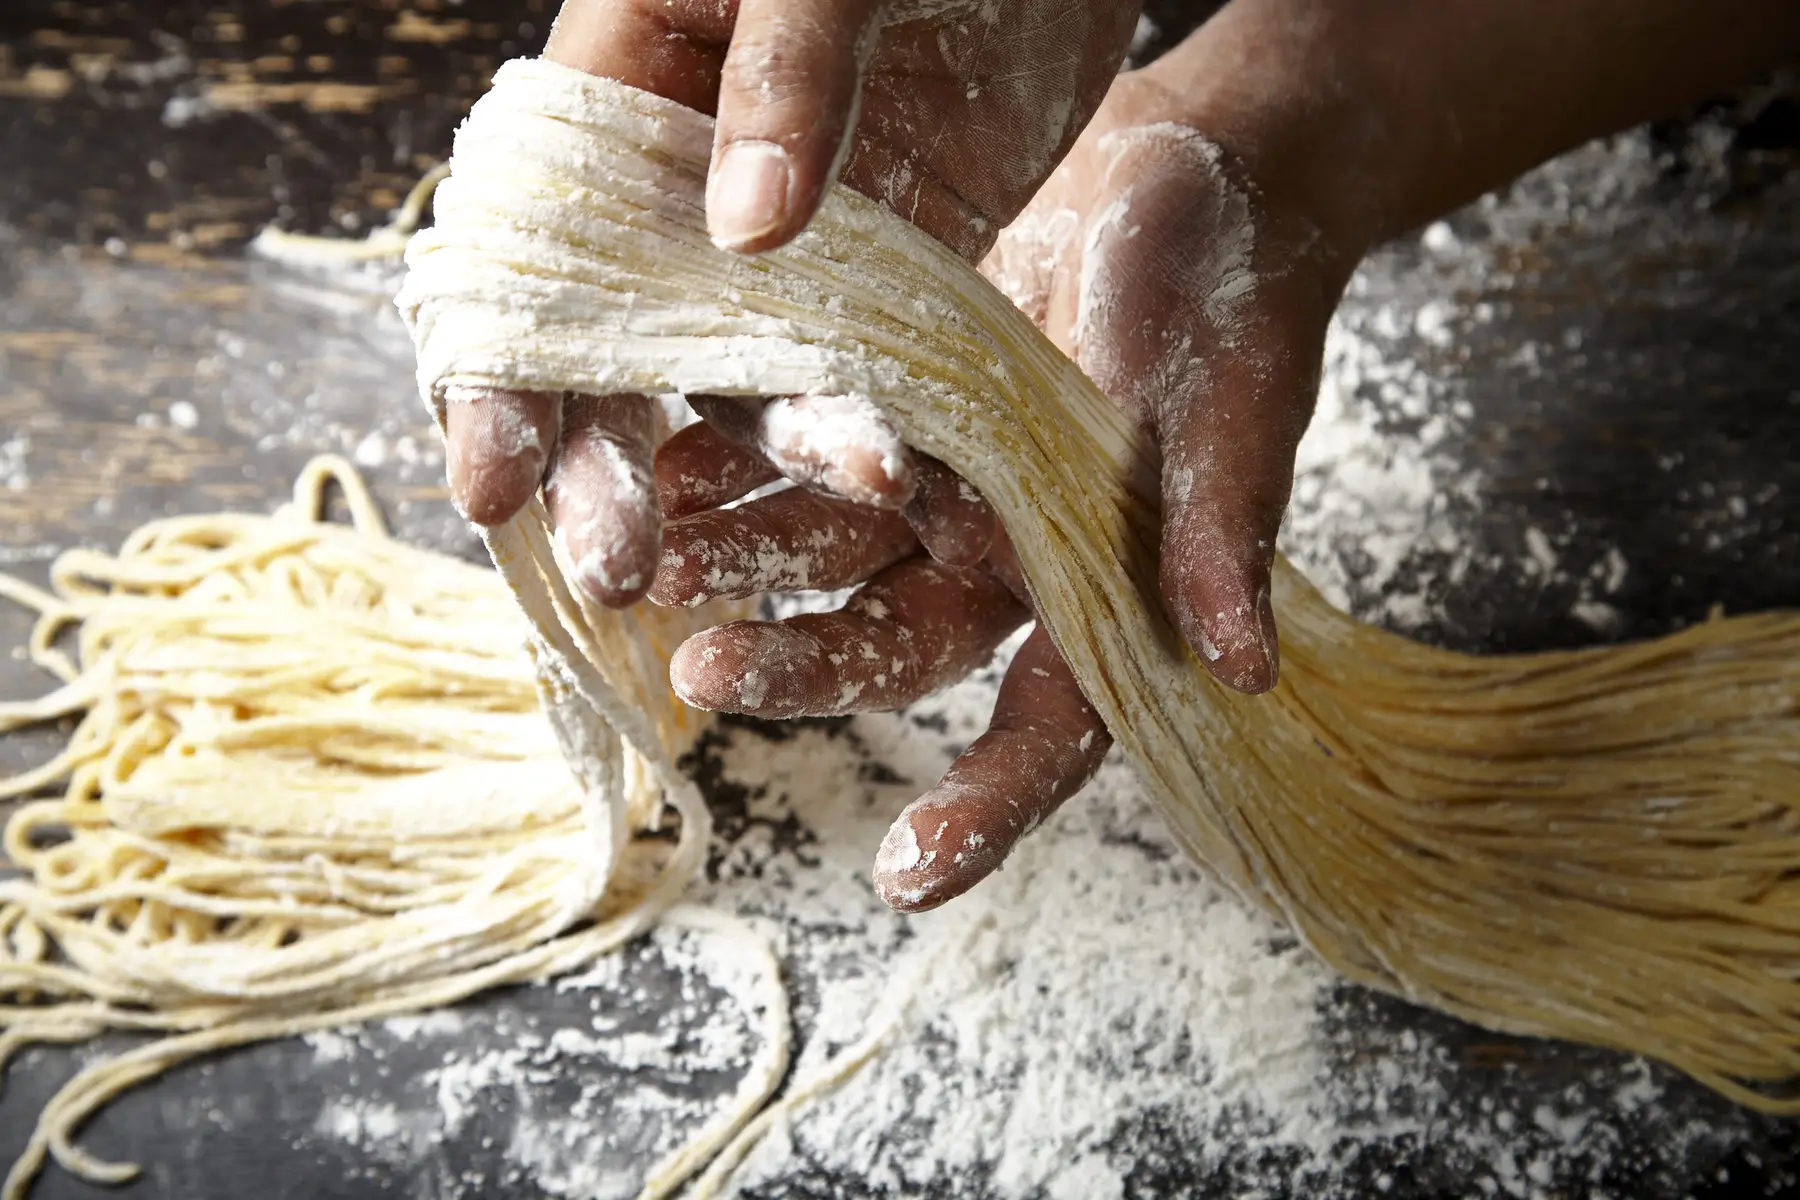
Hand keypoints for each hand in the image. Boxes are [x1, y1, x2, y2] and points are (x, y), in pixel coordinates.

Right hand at [441, 0, 1139, 606]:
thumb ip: (786, 72)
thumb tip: (746, 229)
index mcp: (625, 87)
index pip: (528, 249)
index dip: (497, 370)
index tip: (489, 481)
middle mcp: (686, 184)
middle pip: (613, 344)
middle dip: (604, 462)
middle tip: (613, 570)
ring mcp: (786, 238)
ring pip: (737, 375)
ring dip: (752, 460)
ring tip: (766, 544)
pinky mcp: (887, 268)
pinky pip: (855, 365)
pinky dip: (856, 429)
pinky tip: (879, 492)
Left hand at [653, 56, 1355, 909]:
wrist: (1190, 178)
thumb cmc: (1236, 296)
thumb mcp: (1237, 404)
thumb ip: (1219, 530)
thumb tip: (1244, 671)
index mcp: (1103, 590)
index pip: (1051, 724)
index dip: (987, 801)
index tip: (908, 875)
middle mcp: (1007, 562)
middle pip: (897, 646)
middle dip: (807, 667)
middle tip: (712, 671)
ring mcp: (941, 492)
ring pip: (831, 557)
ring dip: (743, 566)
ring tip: (650, 566)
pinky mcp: (892, 412)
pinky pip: (803, 454)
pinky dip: (738, 462)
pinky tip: (667, 462)